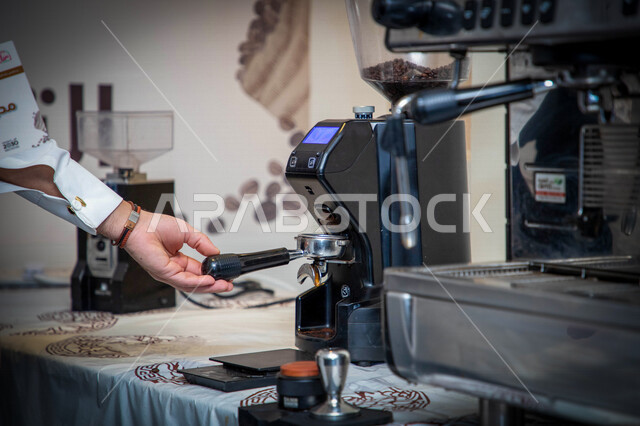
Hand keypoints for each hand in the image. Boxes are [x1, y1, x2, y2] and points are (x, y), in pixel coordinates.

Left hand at [98, 202, 231, 292]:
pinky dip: (198, 282)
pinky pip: (184, 280)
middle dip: (214, 285)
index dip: (211, 275)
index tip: (223, 275)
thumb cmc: (154, 226)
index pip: (198, 272)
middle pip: (196, 282)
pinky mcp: (164, 273)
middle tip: (227, 285)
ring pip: (191, 285)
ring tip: (222, 285)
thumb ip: (202, 242)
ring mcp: (168, 273)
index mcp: (178, 260)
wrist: (140, 225)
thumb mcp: (187, 232)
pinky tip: (209, 281)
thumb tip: (215, 251)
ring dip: (209, 286)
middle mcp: (173, 268)